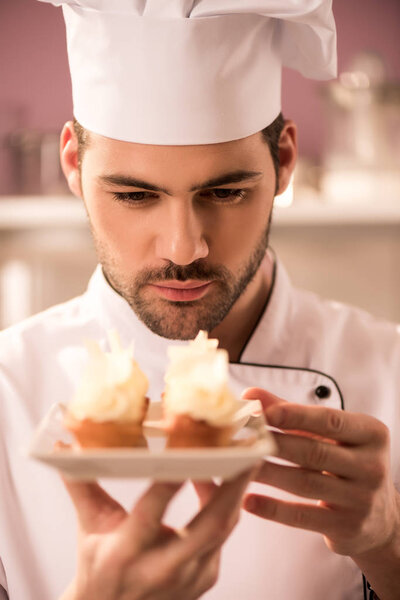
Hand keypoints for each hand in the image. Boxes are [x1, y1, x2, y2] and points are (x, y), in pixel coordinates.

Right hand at [59, 469, 253, 599]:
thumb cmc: (98, 563)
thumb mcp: (88, 526)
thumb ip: (82, 484)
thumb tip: (66, 447)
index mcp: (126, 553)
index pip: (151, 513)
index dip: (171, 483)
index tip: (189, 452)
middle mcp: (163, 568)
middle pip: (209, 524)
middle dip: (233, 486)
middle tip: (248, 452)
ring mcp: (190, 578)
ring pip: (223, 528)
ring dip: (235, 489)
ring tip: (241, 454)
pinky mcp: (206, 578)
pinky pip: (222, 535)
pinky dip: (225, 504)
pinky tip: (220, 479)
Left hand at [242, 387, 399, 558]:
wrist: (381, 516)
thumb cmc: (347, 462)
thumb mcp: (332, 435)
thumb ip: (292, 413)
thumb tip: (252, 394)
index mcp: (371, 434)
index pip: (330, 421)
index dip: (295, 416)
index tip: (264, 411)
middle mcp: (371, 465)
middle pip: (314, 452)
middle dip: (275, 443)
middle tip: (243, 437)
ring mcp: (361, 499)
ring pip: (305, 483)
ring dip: (268, 473)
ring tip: (237, 464)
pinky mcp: (346, 527)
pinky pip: (302, 516)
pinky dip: (273, 509)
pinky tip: (248, 500)